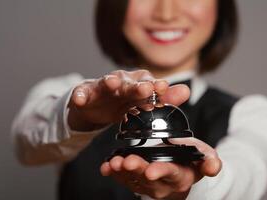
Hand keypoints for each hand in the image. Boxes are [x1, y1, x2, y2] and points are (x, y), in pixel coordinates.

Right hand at [68, 69, 189, 130]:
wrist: (96, 107)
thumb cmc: (123, 103)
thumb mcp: (142, 104)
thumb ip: (164, 99)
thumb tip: (187, 91)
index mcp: (137, 84)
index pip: (149, 83)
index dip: (156, 86)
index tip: (163, 88)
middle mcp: (122, 82)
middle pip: (130, 83)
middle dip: (137, 86)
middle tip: (146, 88)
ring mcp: (102, 87)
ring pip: (106, 83)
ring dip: (109, 82)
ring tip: (112, 83)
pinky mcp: (85, 93)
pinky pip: (82, 93)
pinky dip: (80, 95)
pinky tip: (80, 99)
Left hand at [100, 138, 221, 199]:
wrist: (180, 169)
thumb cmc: (191, 160)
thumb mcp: (204, 157)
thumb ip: (209, 161)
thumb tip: (213, 166)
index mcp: (181, 176)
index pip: (171, 174)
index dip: (161, 172)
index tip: (151, 170)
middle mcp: (163, 184)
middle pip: (148, 178)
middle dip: (137, 170)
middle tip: (127, 161)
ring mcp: (147, 185)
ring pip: (133, 179)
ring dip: (121, 171)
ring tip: (113, 162)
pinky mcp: (136, 181)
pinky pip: (123, 178)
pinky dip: (113, 172)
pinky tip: (106, 166)